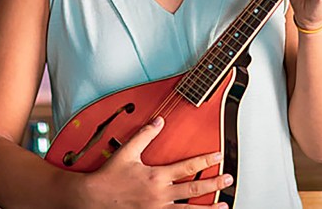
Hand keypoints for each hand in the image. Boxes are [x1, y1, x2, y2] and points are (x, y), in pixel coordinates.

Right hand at [76, 116, 231, 208]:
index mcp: (156, 176)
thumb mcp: (127, 152)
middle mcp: (160, 195)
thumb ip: (145, 135)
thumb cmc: (109, 177)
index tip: (217, 156)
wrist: (93, 199)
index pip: (187, 167)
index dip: (205, 161)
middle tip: (228, 180)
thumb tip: (159, 121)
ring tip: (224, 206)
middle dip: (214, 184)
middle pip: (193, 190)